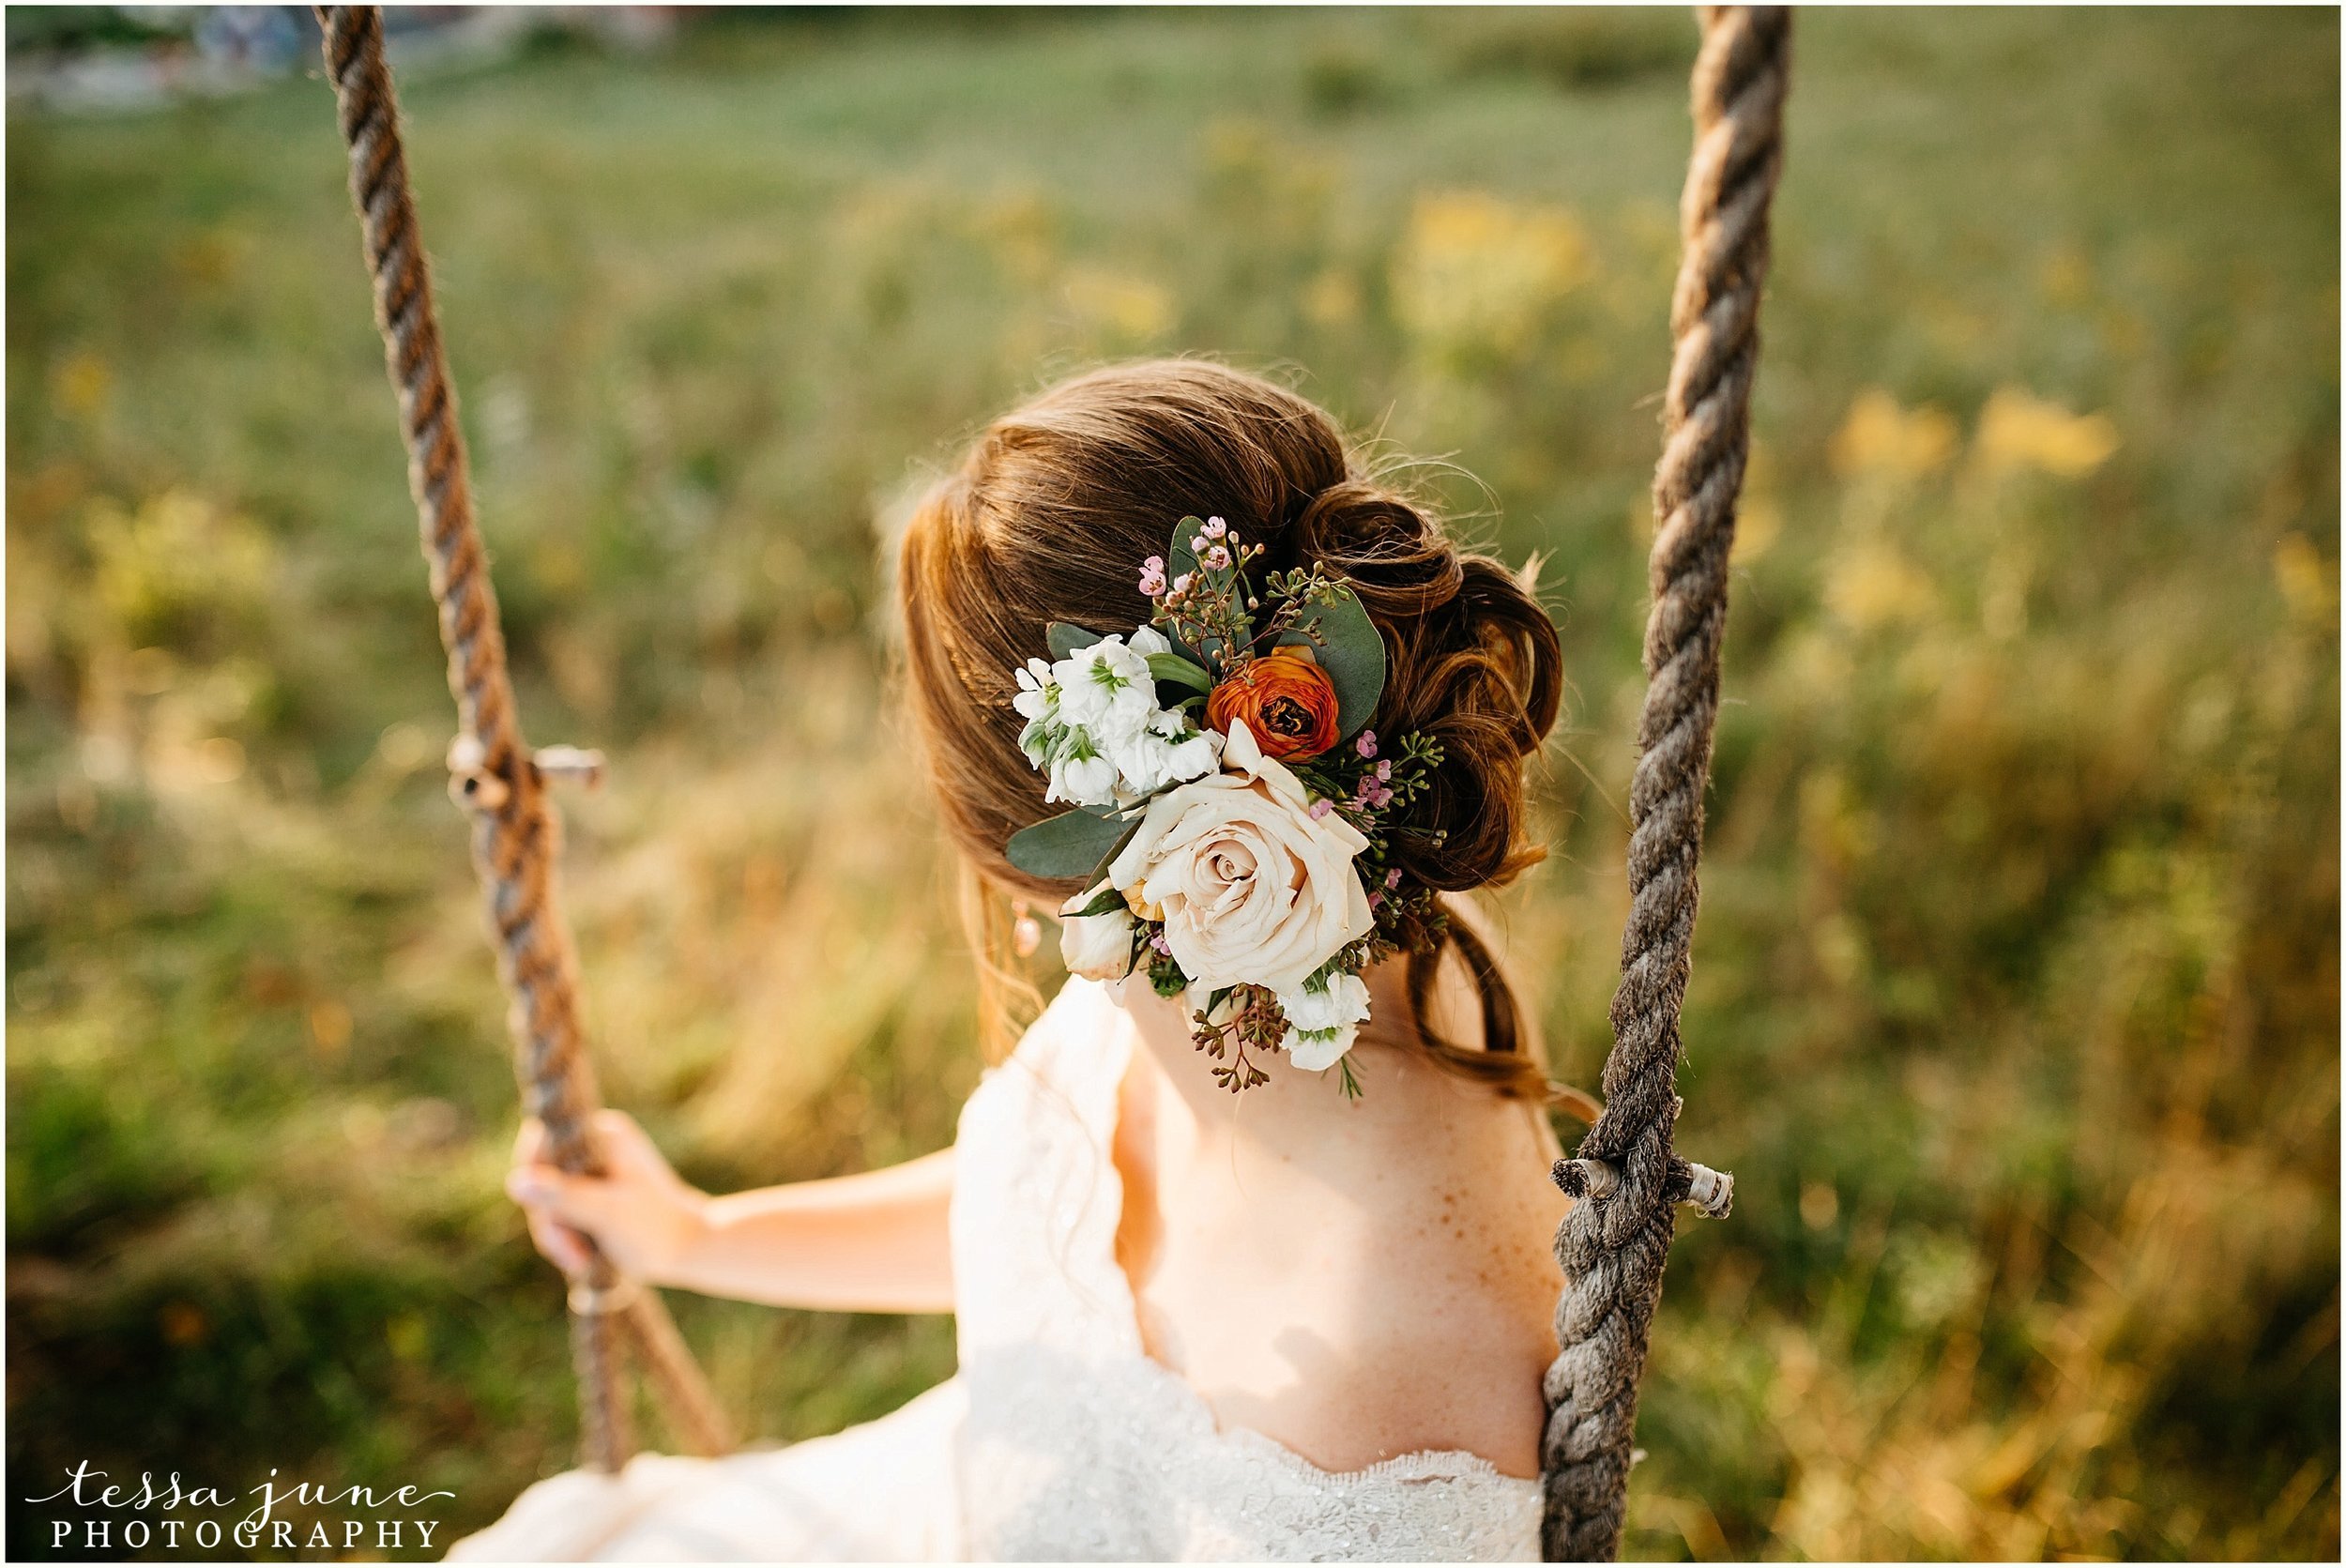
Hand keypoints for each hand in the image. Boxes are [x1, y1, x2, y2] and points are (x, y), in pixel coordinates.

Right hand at [506, 1110, 708, 1285]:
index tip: (546, 1218)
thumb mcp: (607, 1212)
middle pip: (542, 1178)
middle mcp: (594, 1147)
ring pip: (548, 1201)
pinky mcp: (591, 1196)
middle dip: (550, 1220)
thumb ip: (563, 1195)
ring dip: (558, 1236)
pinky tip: (582, 1259)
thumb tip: (515, 1181)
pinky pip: (560, 1214)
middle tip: (569, 1254)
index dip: (532, 1177)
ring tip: (580, 1261)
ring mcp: (591, 1172)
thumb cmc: (655, 1227)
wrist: (690, 1248)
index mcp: (602, 1135)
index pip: (543, 1142)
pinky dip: (566, 1238)